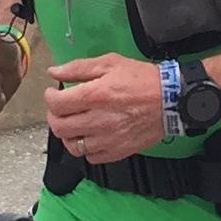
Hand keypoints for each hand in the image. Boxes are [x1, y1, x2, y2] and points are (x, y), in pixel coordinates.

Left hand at [42, 53, 168, 165]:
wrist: (171, 100)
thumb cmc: (142, 79)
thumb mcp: (110, 63)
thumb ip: (78, 68)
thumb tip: (54, 72)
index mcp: (94, 95)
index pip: (56, 104)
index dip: (49, 98)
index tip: (53, 93)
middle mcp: (98, 120)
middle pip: (59, 127)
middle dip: (54, 116)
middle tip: (60, 109)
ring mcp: (107, 139)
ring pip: (72, 146)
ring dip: (68, 135)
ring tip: (74, 124)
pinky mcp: (117, 151)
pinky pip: (90, 157)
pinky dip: (86, 148)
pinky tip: (90, 136)